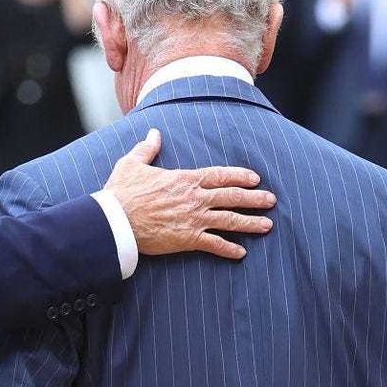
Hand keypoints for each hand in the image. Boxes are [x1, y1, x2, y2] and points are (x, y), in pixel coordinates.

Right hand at [104, 129, 275, 259]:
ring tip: (267, 225)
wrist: (115, 220)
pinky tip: (241, 253)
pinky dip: (229, 249)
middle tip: (271, 200)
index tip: (255, 178)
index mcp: (184, 179)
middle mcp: (194, 198)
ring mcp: (193, 219)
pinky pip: (214, 244)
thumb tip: (153, 133)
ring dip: (250, 223)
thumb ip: (147, 148)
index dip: (239, 176)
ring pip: (229, 221)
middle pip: (232, 197)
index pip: (219, 175)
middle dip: (254, 198)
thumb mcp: (132, 163)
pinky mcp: (187, 239)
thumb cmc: (122, 191)